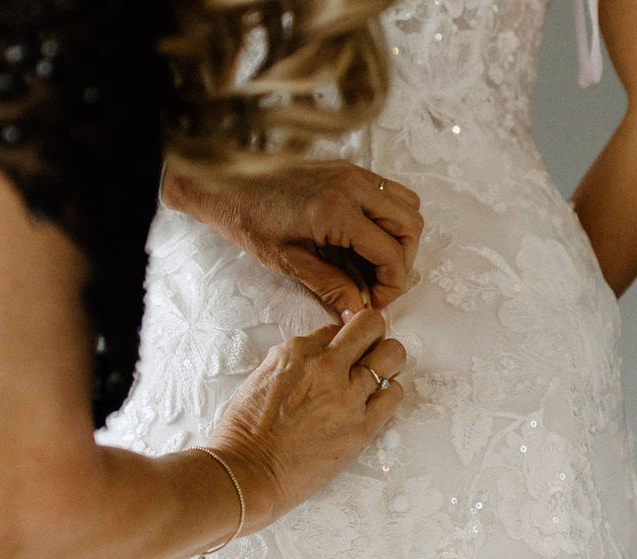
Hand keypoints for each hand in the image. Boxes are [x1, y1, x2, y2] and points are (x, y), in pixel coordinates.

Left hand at [162, 160, 423, 317]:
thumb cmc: (248, 219)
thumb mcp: (287, 261)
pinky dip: (389, 218)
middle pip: (411, 226)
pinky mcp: (348, 168)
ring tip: (373, 264)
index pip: (392, 253)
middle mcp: (353, 186)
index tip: (376, 301)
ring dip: (400, 238)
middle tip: (379, 285)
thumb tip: (357, 313)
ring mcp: (353, 172)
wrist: (225, 181)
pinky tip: (364, 241)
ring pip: (408, 206)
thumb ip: (329, 285)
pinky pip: (389, 192)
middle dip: (403, 262)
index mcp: (337, 211)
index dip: (393, 285)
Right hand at [206, 309, 404, 529]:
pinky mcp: (362, 426)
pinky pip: (394, 394)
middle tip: (367, 353)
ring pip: (392, 355)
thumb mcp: (263, 376)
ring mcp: (347, 395)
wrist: (247, 472)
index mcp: (297, 351)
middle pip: (371, 326)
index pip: (336, 328)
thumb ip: (294, 361)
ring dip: (386, 363)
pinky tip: (375, 402)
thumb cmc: (245, 430)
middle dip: (373, 335)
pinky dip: (389, 393)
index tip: (341, 353)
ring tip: (376, 378)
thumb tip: (317, 356)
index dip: (340, 340)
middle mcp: (325, 366)